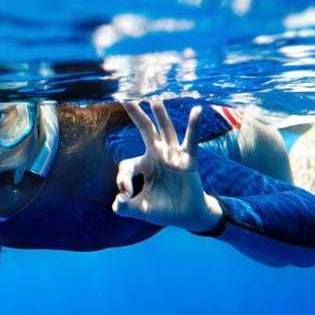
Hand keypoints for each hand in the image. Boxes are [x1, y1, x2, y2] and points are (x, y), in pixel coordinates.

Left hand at [112, 99, 221, 231]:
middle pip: (145, 131)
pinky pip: (191, 141)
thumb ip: (125, 207)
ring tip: (156, 100)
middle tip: (128, 97)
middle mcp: (157, 155)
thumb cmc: (162, 210)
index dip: (123, 179)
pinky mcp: (188, 161)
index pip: (127, 165)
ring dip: (161, 116)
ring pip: (166, 132)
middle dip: (136, 115)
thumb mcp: (140, 209)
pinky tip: (197, 110)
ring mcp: (173, 156)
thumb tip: (117, 202)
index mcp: (143, 165)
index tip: (125, 194)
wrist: (185, 216)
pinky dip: (194, 126)